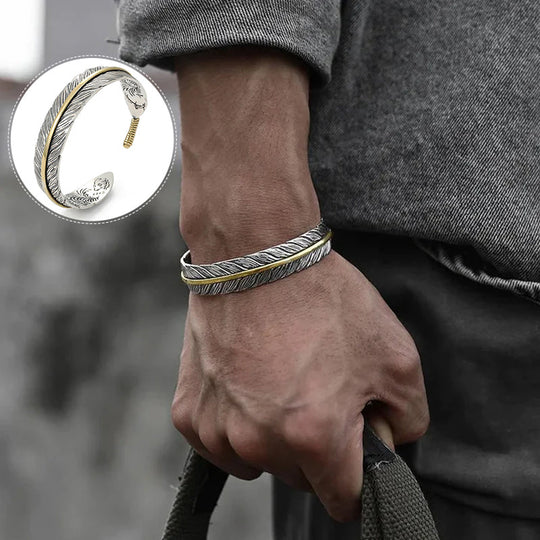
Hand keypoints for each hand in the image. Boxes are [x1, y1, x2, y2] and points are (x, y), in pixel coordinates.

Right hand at [172, 249, 428, 521]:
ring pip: (260, 462)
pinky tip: (249, 382)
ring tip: (281, 380)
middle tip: (321, 390)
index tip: (357, 448)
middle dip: (318, 449)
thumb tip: (386, 444)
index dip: (360, 477)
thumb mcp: (396, 356)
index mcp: (315, 437)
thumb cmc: (323, 299)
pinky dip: (238, 422)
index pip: (344, 501)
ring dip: (275, 436)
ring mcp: (218, 429)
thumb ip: (407, 420)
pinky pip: (221, 442)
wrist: (256, 255)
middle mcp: (260, 443)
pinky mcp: (189, 412)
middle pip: (302, 479)